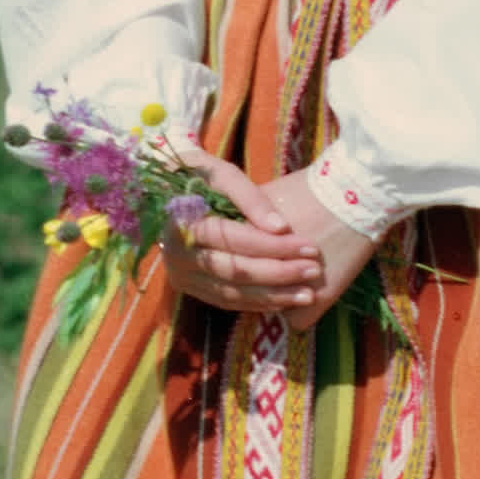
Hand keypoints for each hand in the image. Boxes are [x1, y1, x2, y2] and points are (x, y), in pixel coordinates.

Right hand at [163, 150, 378, 328]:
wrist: (164, 190)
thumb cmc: (199, 176)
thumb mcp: (222, 174)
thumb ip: (251, 198)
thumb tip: (281, 228)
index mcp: (180, 223)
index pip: (234, 239)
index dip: (273, 246)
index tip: (309, 246)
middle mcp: (176, 255)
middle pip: (235, 270)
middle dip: (279, 273)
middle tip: (314, 271)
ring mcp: (181, 276)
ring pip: (232, 292)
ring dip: (272, 296)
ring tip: (308, 294)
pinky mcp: (189, 288)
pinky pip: (226, 301)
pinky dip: (256, 303)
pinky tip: (285, 301)